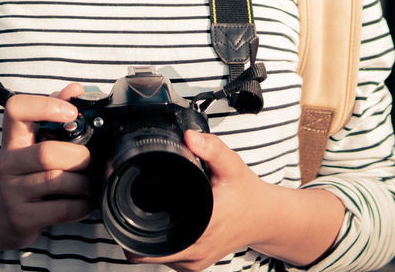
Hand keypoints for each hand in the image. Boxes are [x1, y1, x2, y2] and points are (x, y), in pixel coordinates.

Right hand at [0, 83, 93, 255]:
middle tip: (89, 161)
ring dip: (83, 183)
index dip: (45, 106)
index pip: (16, 110)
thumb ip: (53, 115)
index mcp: (13, 140)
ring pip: (57, 181)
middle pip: (47, 153)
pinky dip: (81, 205)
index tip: (71, 113)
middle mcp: (8, 164)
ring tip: (88, 184)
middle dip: (79, 157)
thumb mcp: (32, 144)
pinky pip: (61, 209)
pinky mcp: (22, 218)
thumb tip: (75, 89)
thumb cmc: (23, 173)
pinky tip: (84, 202)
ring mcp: (12, 192)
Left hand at [126, 129, 269, 271]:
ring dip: (147, 240)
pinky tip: (163, 226)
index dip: (134, 224)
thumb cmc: (247, 194)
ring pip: (156, 258)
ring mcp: (196, 261)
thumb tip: (188, 136)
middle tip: (134, 205)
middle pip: (148, 251)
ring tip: (148, 214)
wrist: (265, 218)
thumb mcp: (231, 166)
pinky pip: (169, 260)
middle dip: (135, 230)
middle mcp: (197, 251)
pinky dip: (161, 246)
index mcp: (201, 229)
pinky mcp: (197, 265)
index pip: (154, 239)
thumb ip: (211, 148)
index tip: (129, 205)